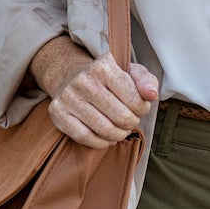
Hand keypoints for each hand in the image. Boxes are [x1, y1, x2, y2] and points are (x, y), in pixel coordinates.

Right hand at [36, 42, 158, 149]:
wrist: (70, 77)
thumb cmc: (107, 78)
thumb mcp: (130, 71)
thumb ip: (146, 80)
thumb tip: (151, 95)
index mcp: (104, 66)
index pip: (136, 100)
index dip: (143, 109)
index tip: (139, 108)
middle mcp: (83, 80)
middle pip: (122, 118)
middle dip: (131, 123)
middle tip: (129, 120)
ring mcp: (68, 97)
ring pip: (104, 130)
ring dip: (118, 135)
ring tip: (119, 130)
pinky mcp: (57, 113)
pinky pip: (85, 138)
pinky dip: (100, 142)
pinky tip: (105, 137)